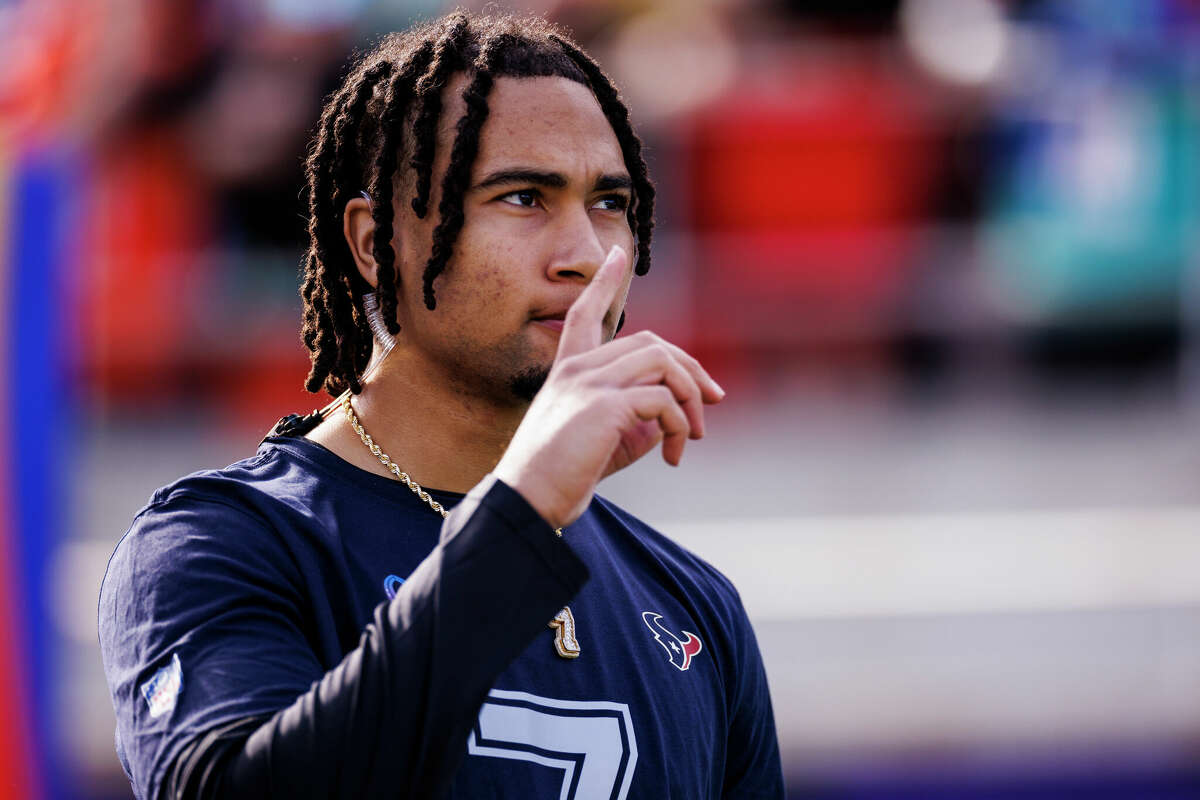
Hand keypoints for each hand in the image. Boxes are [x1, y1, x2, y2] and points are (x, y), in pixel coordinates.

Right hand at [493, 246, 724, 528]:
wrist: (530, 502)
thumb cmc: (563, 478)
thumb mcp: (606, 442)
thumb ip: (637, 421)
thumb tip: (675, 415)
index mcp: (568, 373)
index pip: (584, 314)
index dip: (603, 282)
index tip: (618, 253)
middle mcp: (577, 370)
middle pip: (651, 343)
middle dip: (692, 369)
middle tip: (714, 401)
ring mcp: (588, 384)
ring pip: (663, 363)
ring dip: (691, 398)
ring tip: (692, 435)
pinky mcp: (604, 406)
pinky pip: (663, 400)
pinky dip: (678, 425)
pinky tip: (673, 455)